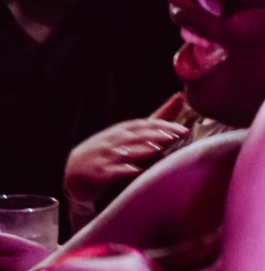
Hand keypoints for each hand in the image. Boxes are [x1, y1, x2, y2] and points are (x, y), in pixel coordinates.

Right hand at [65, 119, 184, 225]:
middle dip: (158, 135)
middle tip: (177, 136)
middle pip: (137, 136)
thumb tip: (180, 97)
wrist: (75, 172)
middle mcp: (113, 141)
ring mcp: (105, 156)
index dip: (163, 126)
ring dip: (143, 150)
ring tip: (160, 149)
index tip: (182, 130)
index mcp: (122, 130)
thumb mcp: (130, 134)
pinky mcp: (99, 173)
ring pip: (125, 152)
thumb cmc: (110, 151)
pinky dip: (124, 170)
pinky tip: (136, 171)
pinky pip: (113, 172)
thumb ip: (156, 120)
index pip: (144, 124)